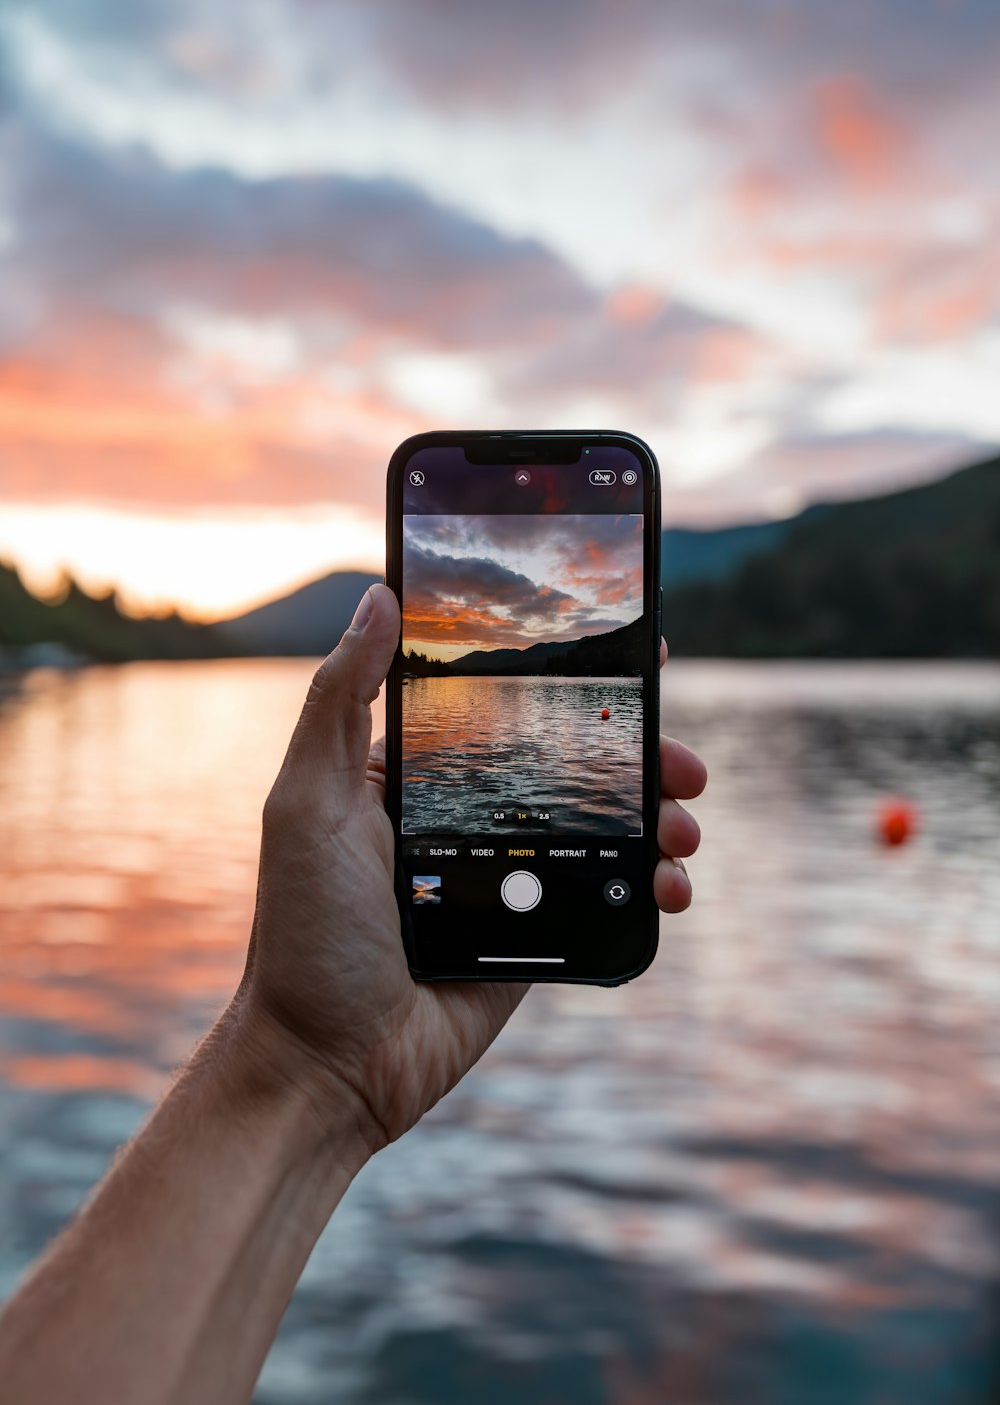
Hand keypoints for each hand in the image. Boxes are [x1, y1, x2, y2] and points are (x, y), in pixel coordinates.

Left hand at [235, 585, 706, 1155]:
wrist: (328, 1064)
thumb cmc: (305, 929)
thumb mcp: (308, 801)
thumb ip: (342, 700)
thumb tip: (378, 597)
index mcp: (416, 777)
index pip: (505, 706)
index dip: (570, 678)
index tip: (631, 648)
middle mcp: (468, 819)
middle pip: (572, 765)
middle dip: (638, 753)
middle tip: (683, 759)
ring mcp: (508, 878)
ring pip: (604, 827)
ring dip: (658, 815)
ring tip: (685, 824)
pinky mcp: (536, 932)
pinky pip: (607, 895)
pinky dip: (651, 883)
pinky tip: (670, 884)